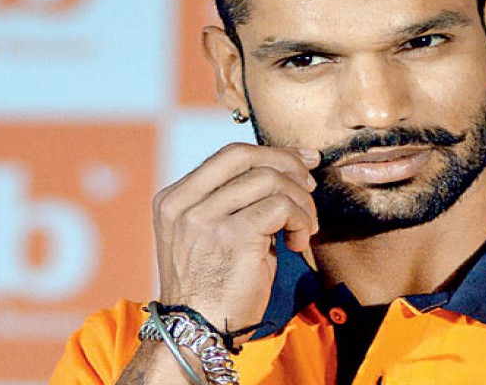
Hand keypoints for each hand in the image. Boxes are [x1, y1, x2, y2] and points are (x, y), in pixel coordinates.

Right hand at [152, 143, 319, 339]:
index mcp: (175, 199)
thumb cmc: (215, 287)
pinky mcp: (232, 236)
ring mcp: (204, 218)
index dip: (273, 153)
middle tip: (310, 186)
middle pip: (247, 156)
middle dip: (288, 165)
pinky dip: (300, 220)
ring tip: (304, 227)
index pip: (230, 155)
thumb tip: (285, 168)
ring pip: (269, 179)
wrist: (198, 333)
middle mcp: (183, 204)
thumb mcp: (211, 235)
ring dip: (300, 201)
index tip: (303, 161)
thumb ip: (233, 201)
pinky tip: (298, 241)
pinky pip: (280, 206)